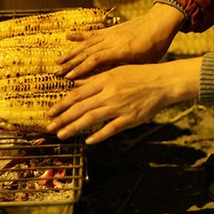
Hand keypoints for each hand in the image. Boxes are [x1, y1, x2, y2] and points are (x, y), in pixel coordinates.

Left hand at [46, 58, 200, 143]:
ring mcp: (119, 106)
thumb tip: (75, 84)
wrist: (163, 82)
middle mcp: (109, 93)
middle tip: (49, 127)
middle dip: (62, 118)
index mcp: (104, 80)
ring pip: (91, 118)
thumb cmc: (139, 75)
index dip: (62, 104)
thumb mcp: (115, 72)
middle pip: (80, 107)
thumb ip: (95, 80)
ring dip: (74, 127)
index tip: (50, 112)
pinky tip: (88, 141)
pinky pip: (111, 129)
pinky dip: (98, 135)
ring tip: (62, 134)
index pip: (77, 94)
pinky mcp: (130, 118)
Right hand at [53, 3, 185, 79]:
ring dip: (71, 53)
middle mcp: (111, 41)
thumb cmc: (156, 46)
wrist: (160, 23)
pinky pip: (92, 33)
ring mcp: (109, 34)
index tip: (68, 78)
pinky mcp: (110, 30)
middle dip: (70, 63)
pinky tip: (68, 36)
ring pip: (86, 44)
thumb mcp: (145, 62)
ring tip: (57, 61)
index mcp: (121, 50)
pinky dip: (79, 35)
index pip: (96, 60)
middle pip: (86, 53)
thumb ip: (129, 71)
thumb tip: (115, 84)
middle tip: (57, 73)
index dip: (81, 69)